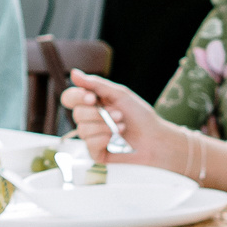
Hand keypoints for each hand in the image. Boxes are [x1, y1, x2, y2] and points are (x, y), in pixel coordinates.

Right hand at [59, 70, 182, 168]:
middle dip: (98, 114)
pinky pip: (89, 144)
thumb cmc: (141, 116)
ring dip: (105, 127)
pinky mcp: (96, 153)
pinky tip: (116, 140)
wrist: (156, 139)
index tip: (92, 99)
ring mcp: (92, 137)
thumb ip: (96, 84)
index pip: (70, 98)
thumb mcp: (120, 94)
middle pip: (76, 114)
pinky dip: (103, 140)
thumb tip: (74, 73)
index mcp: (93, 104)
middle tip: (119, 115)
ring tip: (122, 128)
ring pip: (82, 130)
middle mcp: (89, 120)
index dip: (76, 97)